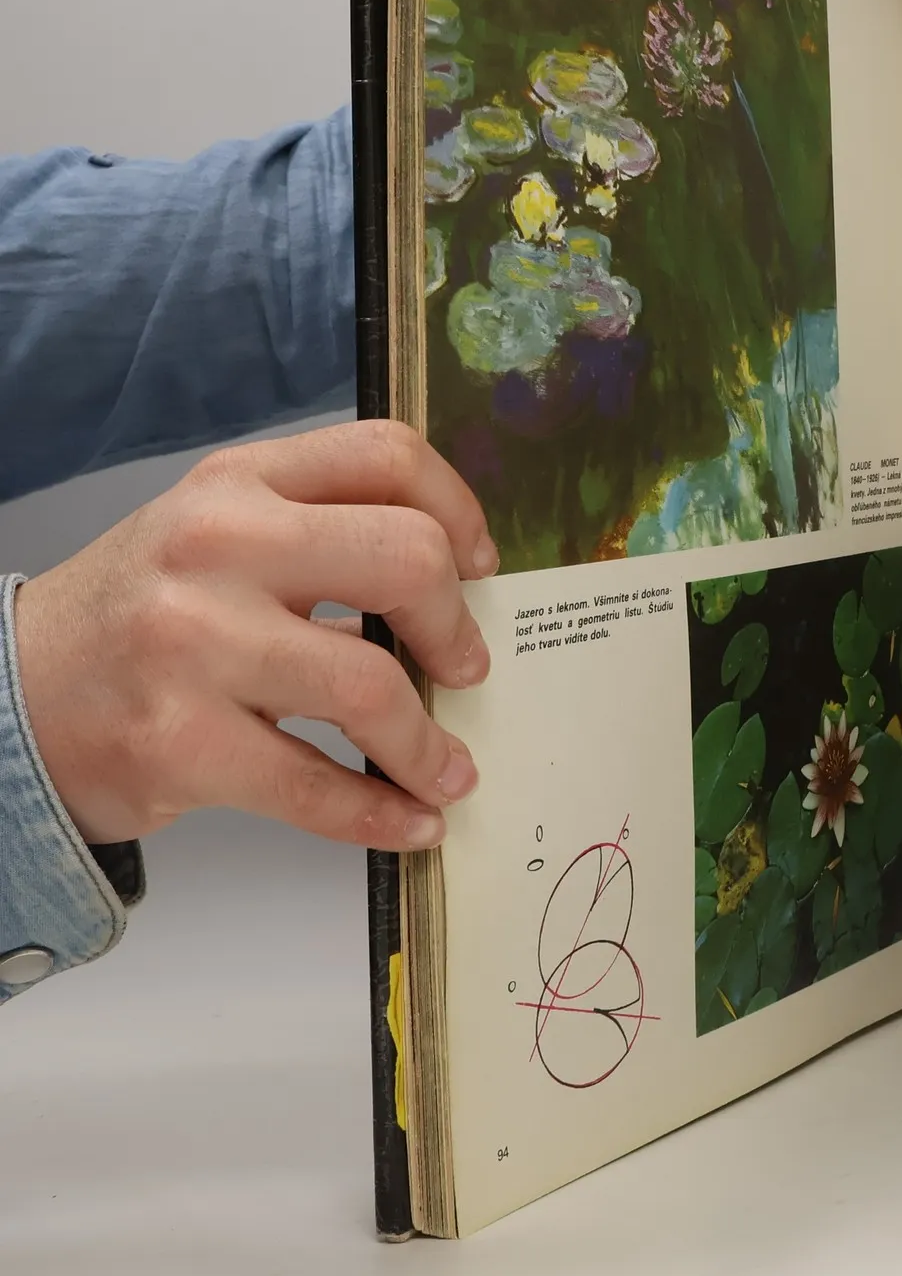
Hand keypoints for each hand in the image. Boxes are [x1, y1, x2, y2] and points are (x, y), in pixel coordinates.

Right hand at [14, 421, 496, 852]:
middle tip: (465, 668)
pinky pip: (315, 785)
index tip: (480, 566)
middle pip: (406, 559)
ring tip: (447, 767)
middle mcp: (217, 547)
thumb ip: (321, 535)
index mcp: (241, 483)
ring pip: (371, 686)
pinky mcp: (179, 742)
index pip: (388, 456)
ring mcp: (194, 645)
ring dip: (428, 744)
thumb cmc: (145, 615)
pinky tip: (411, 819)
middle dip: (456, 627)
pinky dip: (380, 812)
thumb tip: (454, 591)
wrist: (13, 698)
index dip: (460, 511)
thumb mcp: (218, 536)